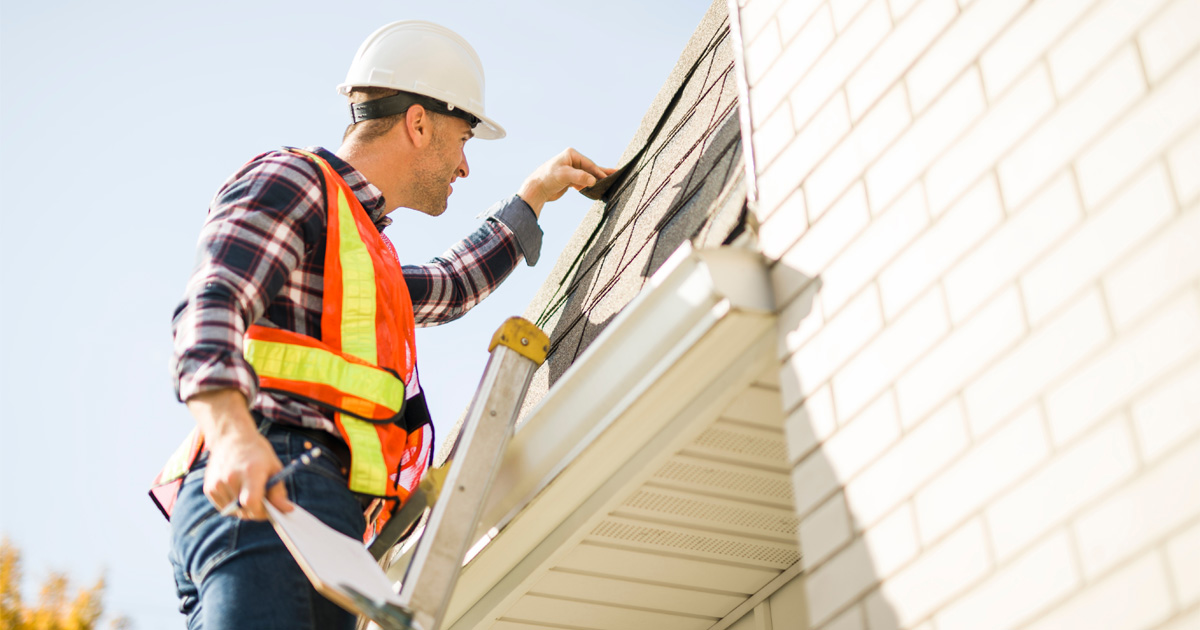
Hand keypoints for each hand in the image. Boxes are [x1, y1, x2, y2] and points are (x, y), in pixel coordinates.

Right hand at [187, 389, 292, 519]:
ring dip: (243, 508)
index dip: (261, 511)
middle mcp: (230, 478)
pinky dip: (232, 505)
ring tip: (248, 491)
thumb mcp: (274, 468)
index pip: (251, 503)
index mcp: (250, 472)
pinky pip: (223, 507)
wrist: (231, 439)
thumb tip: (287, 510)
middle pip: (243, 509)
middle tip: (262, 502)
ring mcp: (217, 484)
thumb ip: (279, 491)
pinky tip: (237, 491)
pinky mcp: (208, 488)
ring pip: (233, 511)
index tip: (268, 510)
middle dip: (255, 511)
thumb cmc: (257, 454)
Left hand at [517, 148, 615, 216]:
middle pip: (590, 167)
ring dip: (597, 179)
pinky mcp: (570, 179)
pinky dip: (590, 184)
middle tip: (616, 173)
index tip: (607, 178)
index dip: (598, 172)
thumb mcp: (565, 176)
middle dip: (602, 172)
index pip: (589, 164)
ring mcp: (571, 170)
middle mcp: (572, 160)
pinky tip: (598, 186)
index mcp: (571, 154)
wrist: (537, 189)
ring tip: (610, 180)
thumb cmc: (547, 178)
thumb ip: (580, 177)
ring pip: (588, 175)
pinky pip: (583, 181)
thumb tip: (594, 181)